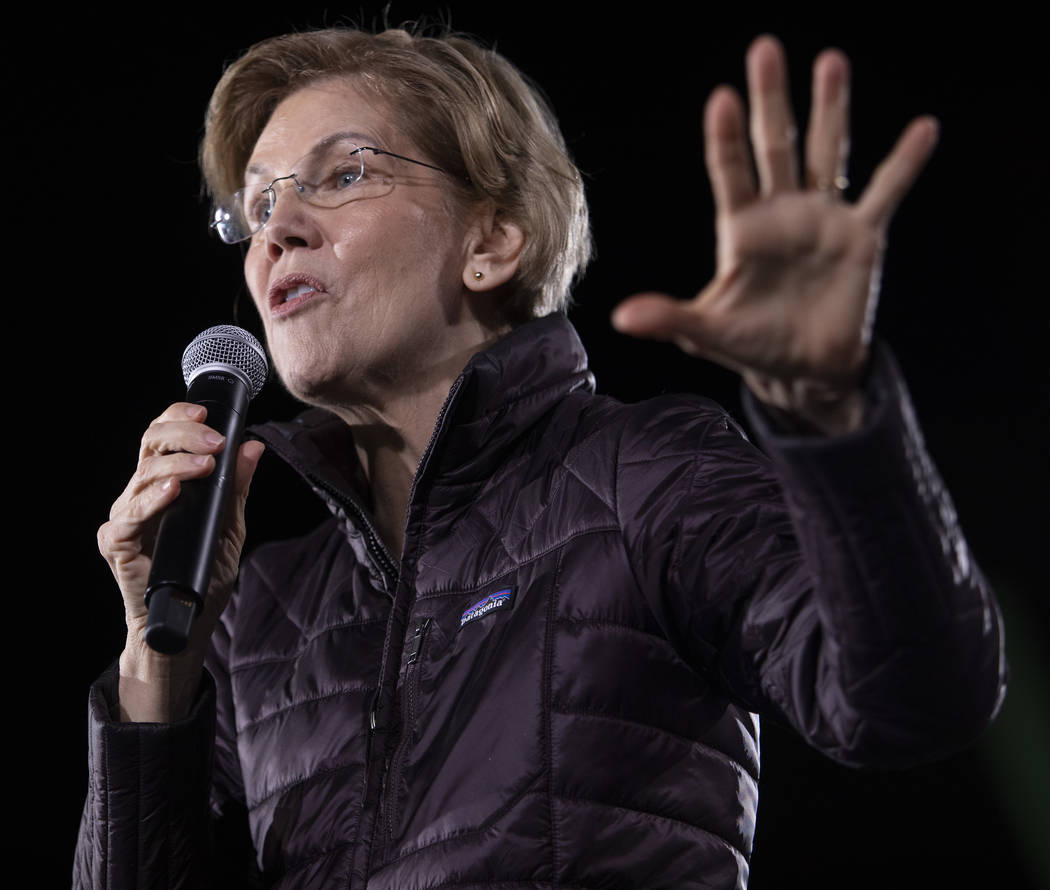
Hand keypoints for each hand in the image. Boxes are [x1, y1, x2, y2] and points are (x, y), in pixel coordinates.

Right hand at [97, 402, 263, 719]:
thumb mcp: (230, 527)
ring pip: (143, 474)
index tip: (208, 412)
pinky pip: (130, 516)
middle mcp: (140, 496)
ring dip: (178, 464)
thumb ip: (236, 488)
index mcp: (163, 486)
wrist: (185, 626)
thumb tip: (253, 447)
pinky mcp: (117, 544)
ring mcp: (126, 518)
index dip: (180, 418)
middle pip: (151, 445)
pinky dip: (153, 500)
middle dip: (185, 434)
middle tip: (215, 442)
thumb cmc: (203, 577)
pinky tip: (174, 491)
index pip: (163, 437)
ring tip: (206, 465)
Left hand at [611, 35, 938, 433]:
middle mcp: (781, 212)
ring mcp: (823, 218)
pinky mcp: (862, 236)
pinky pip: (885, 192)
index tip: (721, 98)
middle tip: (764, 49)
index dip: (725, 138)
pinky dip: (905, 163)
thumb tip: (622, 317)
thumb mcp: (708, 331)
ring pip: (826, 153)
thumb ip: (670, 318)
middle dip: (770, 100)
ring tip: (830, 61)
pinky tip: (925, 128)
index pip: (729, 172)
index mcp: (741, 229)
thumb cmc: (752, 344)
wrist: (804, 369)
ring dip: (831, 109)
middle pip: (774, 146)